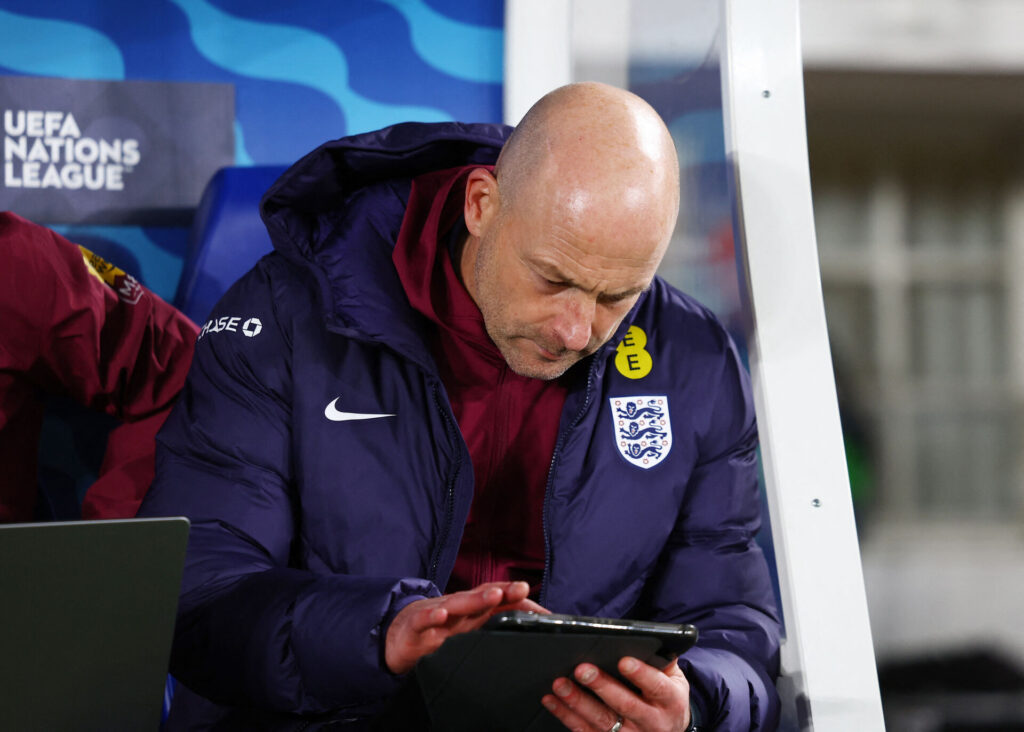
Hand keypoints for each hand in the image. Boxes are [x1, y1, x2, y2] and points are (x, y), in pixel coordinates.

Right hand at [385, 580, 546, 673]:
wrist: (396, 636)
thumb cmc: (437, 630)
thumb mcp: (466, 628)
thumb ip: (494, 624)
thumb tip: (531, 625)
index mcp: (471, 611)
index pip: (498, 601)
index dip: (519, 600)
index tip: (544, 609)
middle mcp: (457, 610)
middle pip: (482, 598)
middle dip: (502, 592)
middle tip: (522, 588)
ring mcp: (437, 617)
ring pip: (457, 606)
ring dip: (475, 599)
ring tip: (493, 595)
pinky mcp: (415, 629)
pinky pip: (423, 621)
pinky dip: (431, 617)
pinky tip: (440, 615)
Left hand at [542, 655, 690, 731]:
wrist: (671, 731)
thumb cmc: (667, 697)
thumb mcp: (673, 678)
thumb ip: (662, 659)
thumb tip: (648, 637)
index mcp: (669, 700)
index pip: (656, 687)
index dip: (641, 674)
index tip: (623, 661)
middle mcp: (652, 721)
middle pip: (625, 705)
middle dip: (602, 686)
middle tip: (582, 670)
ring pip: (602, 721)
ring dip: (578, 703)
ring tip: (560, 684)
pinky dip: (567, 717)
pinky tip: (553, 702)